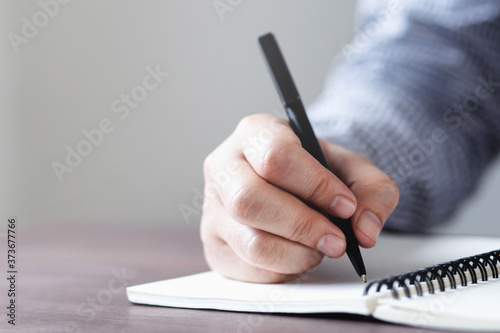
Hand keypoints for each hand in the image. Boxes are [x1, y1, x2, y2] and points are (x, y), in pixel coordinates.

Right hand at [200, 114, 398, 282]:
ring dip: (297, 253)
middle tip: (337, 240)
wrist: (288, 184)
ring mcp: (213, 207)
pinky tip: (297, 254)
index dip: (315, 185)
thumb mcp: (350, 167)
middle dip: (303, 226)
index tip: (345, 206)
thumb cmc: (313, 171)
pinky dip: (284, 269)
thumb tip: (365, 230)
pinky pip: (249, 268)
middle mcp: (224, 167)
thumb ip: (372, 189)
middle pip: (250, 200)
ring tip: (319, 247)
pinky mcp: (214, 243)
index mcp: (254, 134)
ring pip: (250, 241)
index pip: (276, 157)